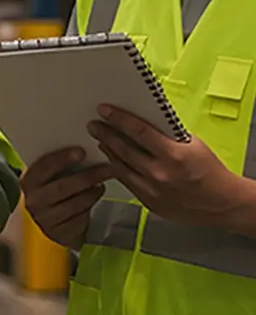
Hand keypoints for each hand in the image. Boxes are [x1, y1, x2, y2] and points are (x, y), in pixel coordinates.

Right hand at [20, 148, 111, 248]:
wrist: (51, 222)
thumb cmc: (53, 191)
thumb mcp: (49, 178)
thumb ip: (58, 166)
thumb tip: (83, 148)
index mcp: (28, 182)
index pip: (43, 167)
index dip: (62, 158)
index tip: (82, 151)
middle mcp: (33, 201)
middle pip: (63, 187)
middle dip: (88, 176)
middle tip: (108, 168)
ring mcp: (45, 220)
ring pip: (75, 204)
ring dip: (93, 192)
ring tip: (103, 183)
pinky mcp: (59, 234)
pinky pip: (80, 219)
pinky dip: (91, 206)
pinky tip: (96, 196)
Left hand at [89, 105, 255, 229]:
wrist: (221, 203)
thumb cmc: (209, 171)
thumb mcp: (192, 144)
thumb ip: (167, 135)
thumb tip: (143, 122)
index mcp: (172, 155)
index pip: (138, 131)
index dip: (118, 118)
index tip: (104, 110)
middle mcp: (159, 173)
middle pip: (123, 149)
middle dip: (105, 134)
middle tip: (94, 124)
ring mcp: (152, 191)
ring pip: (120, 167)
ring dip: (108, 151)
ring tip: (99, 139)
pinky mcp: (149, 203)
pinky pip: (127, 182)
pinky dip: (118, 169)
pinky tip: (112, 160)